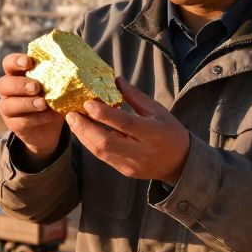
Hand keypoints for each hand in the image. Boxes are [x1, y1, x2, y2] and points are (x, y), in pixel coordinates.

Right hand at [0, 53, 65, 163]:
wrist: (50, 128)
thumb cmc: (53, 100)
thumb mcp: (59, 87)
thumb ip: (62, 77)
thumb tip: (82, 67)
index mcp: (18, 75)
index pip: (8, 63)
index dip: (15, 61)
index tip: (28, 62)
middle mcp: (9, 91)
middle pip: (3, 84)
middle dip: (19, 85)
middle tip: (36, 87)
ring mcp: (9, 109)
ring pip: (7, 104)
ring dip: (26, 103)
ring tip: (43, 103)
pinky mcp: (13, 125)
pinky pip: (19, 122)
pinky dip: (34, 119)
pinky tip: (47, 116)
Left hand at [65, 77, 189, 183]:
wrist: (180, 163)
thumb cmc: (169, 131)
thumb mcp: (157, 110)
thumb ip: (135, 96)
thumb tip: (115, 79)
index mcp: (153, 133)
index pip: (125, 124)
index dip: (104, 114)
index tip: (87, 103)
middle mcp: (142, 151)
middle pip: (106, 143)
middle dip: (85, 128)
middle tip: (71, 114)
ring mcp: (132, 164)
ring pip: (101, 153)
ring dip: (84, 136)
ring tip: (74, 121)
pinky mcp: (125, 171)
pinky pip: (103, 158)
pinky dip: (91, 144)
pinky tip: (84, 132)